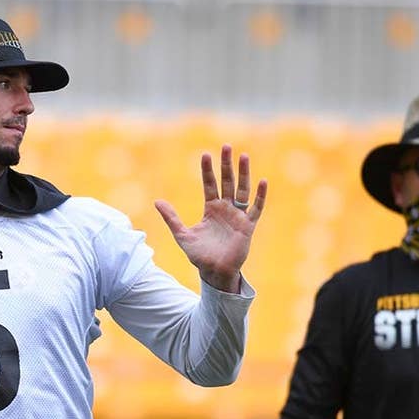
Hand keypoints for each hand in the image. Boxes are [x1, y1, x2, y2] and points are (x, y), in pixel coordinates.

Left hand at [155, 145, 267, 292]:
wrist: (214, 271)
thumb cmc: (199, 255)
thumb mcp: (182, 234)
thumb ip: (171, 218)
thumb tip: (156, 200)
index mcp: (211, 209)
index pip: (209, 184)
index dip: (207, 170)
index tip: (206, 154)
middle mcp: (225, 209)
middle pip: (227, 182)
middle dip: (226, 165)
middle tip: (226, 146)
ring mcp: (237, 216)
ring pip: (242, 190)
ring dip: (243, 173)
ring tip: (244, 156)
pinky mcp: (247, 226)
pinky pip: (255, 208)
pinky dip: (259, 196)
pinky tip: (262, 181)